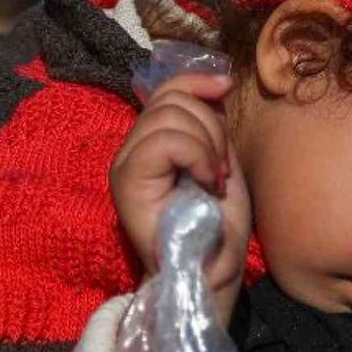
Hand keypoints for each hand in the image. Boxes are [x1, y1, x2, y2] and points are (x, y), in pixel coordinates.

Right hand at [110, 73, 250, 323]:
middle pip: (171, 97)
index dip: (200, 84)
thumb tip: (216, 80)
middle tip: (220, 170)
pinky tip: (209, 183)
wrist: (211, 271)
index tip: (226, 100)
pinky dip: (198, 155)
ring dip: (208, 145)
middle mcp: (130, 148)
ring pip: (169, 114)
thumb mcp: (218, 157)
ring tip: (214, 180)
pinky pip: (166, 140)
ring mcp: (125, 164)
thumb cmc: (217, 224)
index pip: (168, 87)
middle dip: (212, 127)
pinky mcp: (127, 181)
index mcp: (150, 141)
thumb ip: (208, 122)